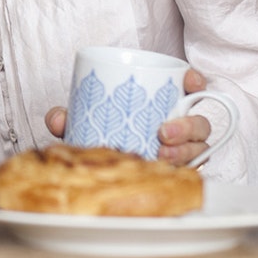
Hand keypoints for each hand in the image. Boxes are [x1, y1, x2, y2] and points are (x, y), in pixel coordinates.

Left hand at [43, 68, 211, 166]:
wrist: (103, 172)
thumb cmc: (103, 134)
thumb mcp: (85, 122)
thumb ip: (68, 117)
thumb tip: (57, 119)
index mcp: (162, 104)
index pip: (189, 88)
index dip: (195, 82)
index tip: (190, 82)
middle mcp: (179, 127)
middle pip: (199, 123)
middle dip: (188, 126)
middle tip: (163, 132)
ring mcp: (183, 152)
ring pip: (199, 149)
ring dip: (184, 152)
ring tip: (162, 155)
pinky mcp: (181, 175)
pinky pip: (193, 173)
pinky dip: (183, 172)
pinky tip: (168, 173)